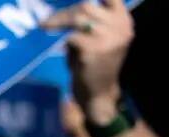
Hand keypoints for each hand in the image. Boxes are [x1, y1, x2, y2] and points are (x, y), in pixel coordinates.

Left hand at [43, 0, 132, 125]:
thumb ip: (88, 23)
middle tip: (47, 21)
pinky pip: (71, 36)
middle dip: (64, 13)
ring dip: (58, 22)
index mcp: (124, 21)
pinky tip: (54, 44)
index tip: (69, 5)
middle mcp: (120, 26)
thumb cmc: (93, 66)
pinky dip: (60, 38)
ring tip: (45, 28)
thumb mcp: (97, 39)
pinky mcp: (94, 50)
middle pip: (87, 6)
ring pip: (78, 18)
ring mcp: (109, 38)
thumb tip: (63, 9)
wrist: (98, 94)